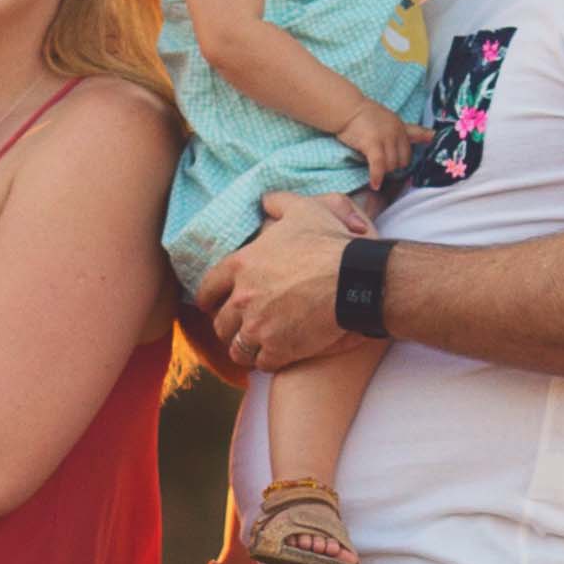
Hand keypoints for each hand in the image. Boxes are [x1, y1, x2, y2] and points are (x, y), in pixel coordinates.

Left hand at [209, 189, 357, 369]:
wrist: (354, 280)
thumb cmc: (330, 243)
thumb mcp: (304, 210)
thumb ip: (279, 203)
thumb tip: (265, 200)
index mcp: (241, 265)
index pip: (208, 289)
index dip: (209, 300)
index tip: (211, 306)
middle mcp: (243, 298)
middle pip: (221, 323)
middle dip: (229, 328)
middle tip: (240, 329)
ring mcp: (258, 326)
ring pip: (238, 347)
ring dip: (245, 348)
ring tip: (255, 348)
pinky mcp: (277, 349)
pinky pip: (262, 363)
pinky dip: (268, 361)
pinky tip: (278, 356)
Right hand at [339, 101, 417, 189]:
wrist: (347, 109)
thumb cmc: (365, 116)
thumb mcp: (390, 120)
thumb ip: (407, 131)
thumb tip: (431, 136)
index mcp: (401, 127)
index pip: (414, 145)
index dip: (411, 158)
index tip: (424, 162)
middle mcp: (396, 132)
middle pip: (403, 161)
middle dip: (394, 167)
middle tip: (382, 167)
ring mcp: (385, 137)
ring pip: (391, 165)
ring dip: (383, 172)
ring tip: (375, 171)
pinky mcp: (372, 143)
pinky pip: (379, 165)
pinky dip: (377, 176)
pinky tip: (374, 184)